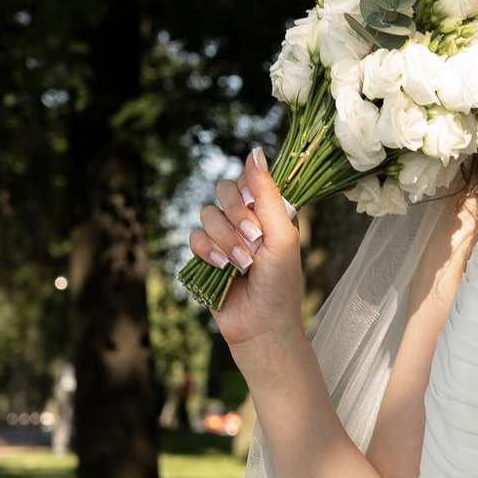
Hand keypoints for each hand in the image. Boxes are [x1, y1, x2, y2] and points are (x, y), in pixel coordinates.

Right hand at [190, 149, 305, 356]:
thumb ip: (267, 194)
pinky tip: (223, 267)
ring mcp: (224, 237)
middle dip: (236, 214)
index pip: (250, 178)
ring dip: (225, 238)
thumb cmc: (281, 284)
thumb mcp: (283, 236)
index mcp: (268, 211)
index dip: (249, 189)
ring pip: (207, 214)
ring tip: (242, 263)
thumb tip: (255, 150)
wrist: (262, 326)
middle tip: (254, 239)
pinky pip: (194, 237)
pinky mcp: (205, 256)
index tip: (256, 207)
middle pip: (225, 189)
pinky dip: (208, 251)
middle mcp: (245, 220)